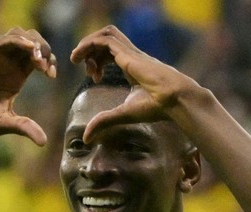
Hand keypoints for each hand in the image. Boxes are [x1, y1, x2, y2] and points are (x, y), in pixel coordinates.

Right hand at [0, 28, 55, 145]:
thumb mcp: (3, 123)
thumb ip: (24, 128)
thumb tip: (44, 142)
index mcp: (16, 76)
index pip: (39, 59)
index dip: (49, 61)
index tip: (51, 75)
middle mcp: (8, 64)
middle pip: (33, 42)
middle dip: (45, 49)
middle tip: (45, 68)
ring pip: (20, 35)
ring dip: (34, 42)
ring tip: (37, 60)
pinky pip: (5, 40)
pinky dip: (19, 40)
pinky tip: (28, 49)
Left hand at [70, 25, 199, 141]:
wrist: (174, 99)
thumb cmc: (156, 107)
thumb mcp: (123, 114)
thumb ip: (104, 121)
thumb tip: (86, 138)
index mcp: (133, 66)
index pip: (112, 53)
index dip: (98, 62)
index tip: (95, 78)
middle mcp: (131, 56)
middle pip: (107, 40)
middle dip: (90, 50)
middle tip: (84, 68)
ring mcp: (130, 52)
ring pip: (106, 34)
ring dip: (87, 44)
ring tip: (76, 59)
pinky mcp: (127, 53)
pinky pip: (104, 40)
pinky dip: (88, 44)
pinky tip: (79, 57)